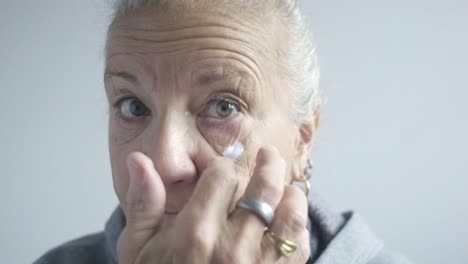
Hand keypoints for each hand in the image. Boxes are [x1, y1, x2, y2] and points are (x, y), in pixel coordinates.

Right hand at [117, 146, 309, 262]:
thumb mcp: (139, 250)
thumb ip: (143, 203)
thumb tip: (139, 159)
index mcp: (194, 234)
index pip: (223, 175)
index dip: (224, 166)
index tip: (223, 171)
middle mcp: (231, 247)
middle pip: (264, 185)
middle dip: (268, 162)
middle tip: (267, 155)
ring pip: (291, 211)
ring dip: (290, 192)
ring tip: (283, 186)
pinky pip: (301, 243)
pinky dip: (299, 225)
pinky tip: (286, 221)